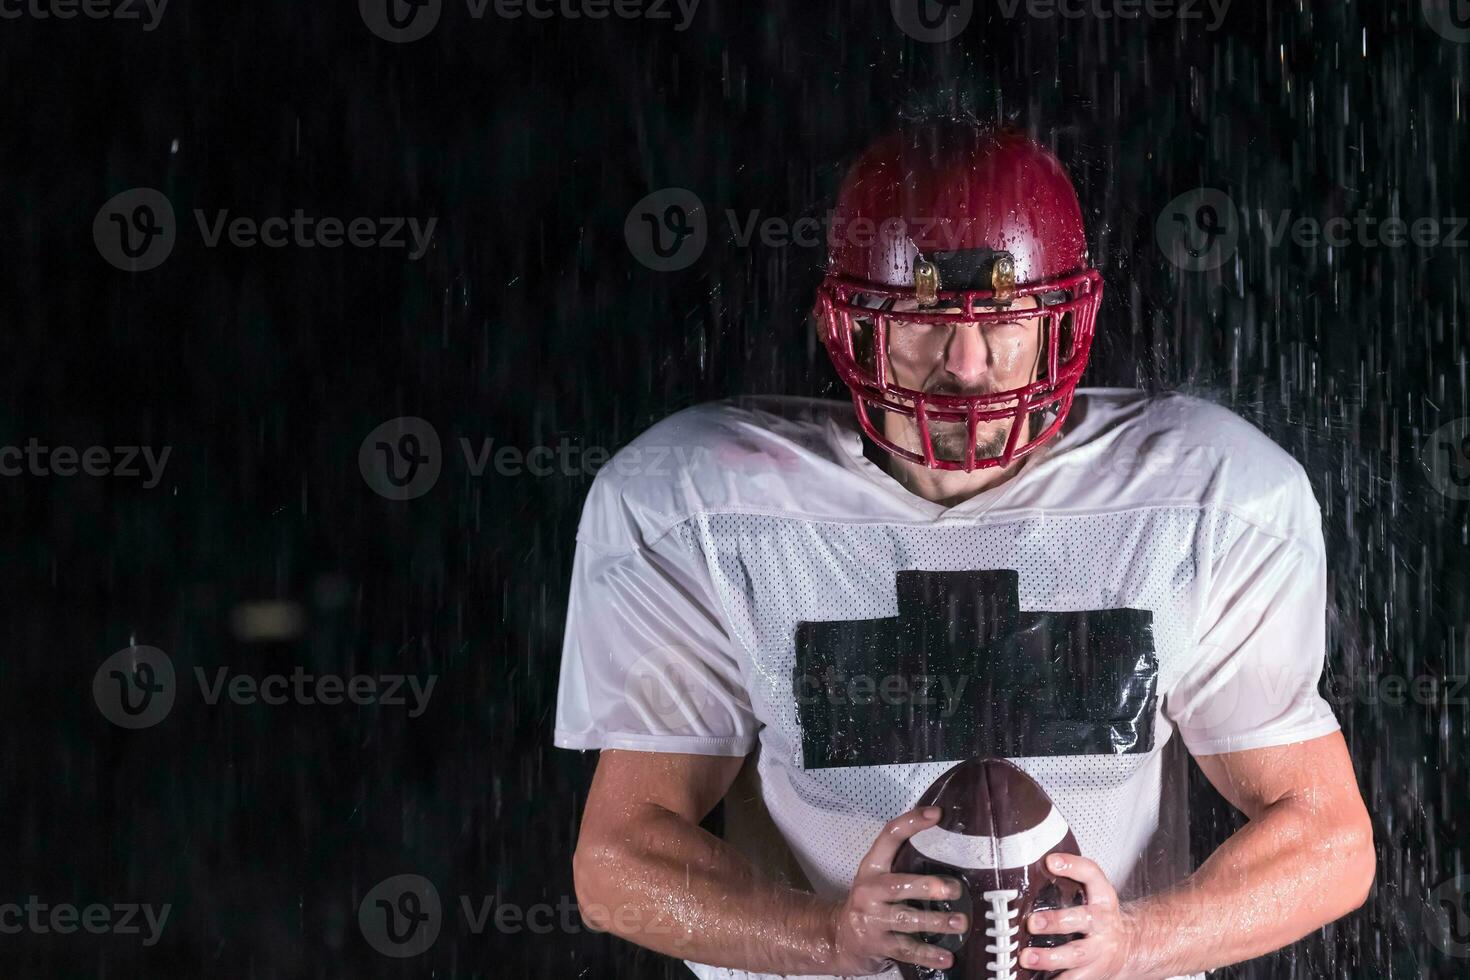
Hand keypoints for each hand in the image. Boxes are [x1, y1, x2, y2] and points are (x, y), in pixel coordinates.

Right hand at [826, 807, 968, 975]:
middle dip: (927, 886)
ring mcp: (871, 919)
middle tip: (954, 889)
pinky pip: (906, 950)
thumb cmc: (870, 903)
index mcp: (872, 867)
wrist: (839, 938)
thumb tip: (950, 854)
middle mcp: (869, 890)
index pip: (889, 836)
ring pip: (906, 919)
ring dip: (935, 922)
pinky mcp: (878, 945)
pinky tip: (946, 957)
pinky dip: (928, 954)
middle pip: (898, 885)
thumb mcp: (878, 879)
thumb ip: (903, 866)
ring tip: (960, 923)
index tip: (937, 814)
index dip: (912, 822)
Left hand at [1022, 852, 1140, 979]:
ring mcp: (1098, 950)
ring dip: (1049, 958)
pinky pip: (1073, 979)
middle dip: (1056, 921)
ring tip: (1027, 957)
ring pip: (1075, 955)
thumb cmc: (1101, 918)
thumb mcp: (1094, 895)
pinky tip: (1035, 978)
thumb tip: (1034, 869)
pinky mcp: (1092, 973)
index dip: (1073, 866)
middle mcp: (1102, 923)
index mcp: (1102, 898)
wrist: (1131, 947)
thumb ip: (1069, 882)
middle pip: (1082, 920)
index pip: (1091, 874)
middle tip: (1033, 922)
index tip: (1051, 861)